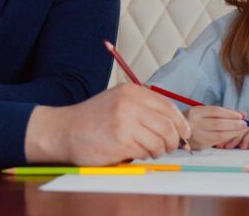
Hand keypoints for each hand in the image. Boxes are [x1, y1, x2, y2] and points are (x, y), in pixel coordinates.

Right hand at [24, 83, 190, 165]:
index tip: (184, 133)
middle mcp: (129, 103)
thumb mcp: (118, 101)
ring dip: (159, 150)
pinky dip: (144, 156)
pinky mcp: (120, 141)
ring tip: (150, 151)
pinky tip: (134, 153)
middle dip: (174, 140)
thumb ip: (143, 107)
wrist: (64, 131)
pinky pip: (145, 152)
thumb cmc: (92, 119)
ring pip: (160, 141)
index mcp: (131, 91)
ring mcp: (125, 122)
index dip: (180, 123)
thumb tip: (174, 124)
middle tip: (171, 147)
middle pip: (168, 125)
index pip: (168, 106)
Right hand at [183, 106, 248, 149]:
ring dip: (233, 132)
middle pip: (218, 123)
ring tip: (241, 129)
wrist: (177, 132)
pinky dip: (227, 138)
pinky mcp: (200, 145)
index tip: (240, 115)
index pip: (216, 111)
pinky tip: (233, 134)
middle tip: (244, 123)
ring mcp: (196, 136)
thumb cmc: (196, 120)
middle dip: (233, 124)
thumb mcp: (205, 112)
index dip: (230, 113)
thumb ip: (223, 112)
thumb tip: (243, 114)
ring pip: (218, 135)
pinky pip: (217, 142)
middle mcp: (194, 123)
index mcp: (195, 112)